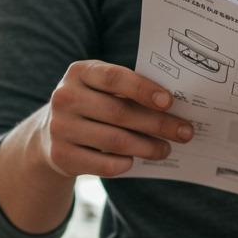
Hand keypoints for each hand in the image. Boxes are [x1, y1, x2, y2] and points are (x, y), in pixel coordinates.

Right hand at [38, 60, 194, 177]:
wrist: (52, 134)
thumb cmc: (94, 106)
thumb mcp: (104, 89)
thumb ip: (132, 91)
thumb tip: (176, 109)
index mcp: (80, 72)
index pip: (114, 78)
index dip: (143, 89)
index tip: (170, 102)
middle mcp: (65, 97)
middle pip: (120, 113)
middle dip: (159, 124)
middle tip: (185, 132)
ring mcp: (60, 127)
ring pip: (115, 141)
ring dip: (148, 147)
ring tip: (166, 149)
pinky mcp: (61, 156)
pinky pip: (104, 164)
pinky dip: (125, 164)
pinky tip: (135, 161)